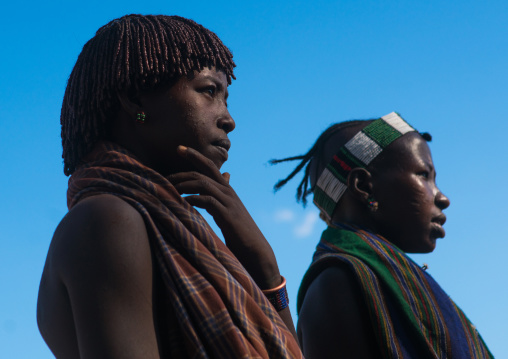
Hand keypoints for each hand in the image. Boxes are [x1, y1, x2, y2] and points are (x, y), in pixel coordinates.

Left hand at [168, 146, 280, 288]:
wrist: (255, 249)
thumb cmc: (238, 232)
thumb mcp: (227, 211)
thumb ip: (218, 199)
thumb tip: (208, 191)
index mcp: (227, 189)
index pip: (210, 166)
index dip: (194, 155)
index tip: (179, 148)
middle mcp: (228, 192)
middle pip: (204, 172)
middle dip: (183, 171)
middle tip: (164, 176)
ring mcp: (229, 202)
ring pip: (204, 184)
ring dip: (184, 185)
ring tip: (169, 189)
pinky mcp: (227, 215)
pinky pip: (207, 201)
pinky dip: (193, 199)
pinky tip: (182, 203)